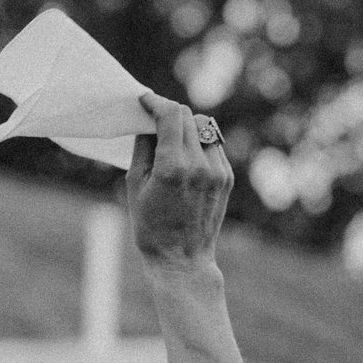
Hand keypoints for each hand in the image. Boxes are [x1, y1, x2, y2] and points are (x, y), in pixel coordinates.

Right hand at [126, 93, 232, 268]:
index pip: (171, 115)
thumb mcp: (134, 185)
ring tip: (172, 141)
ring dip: (187, 126)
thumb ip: (143, 147)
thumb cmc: (151, 227)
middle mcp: (199, 165)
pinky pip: (214, 145)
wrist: (182, 260)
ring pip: (204, 127)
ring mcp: (218, 171)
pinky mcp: (227, 178)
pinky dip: (199, 143)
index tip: (145, 101)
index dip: (156, 102)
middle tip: (154, 120)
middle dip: (169, 113)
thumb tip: (148, 121)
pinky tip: (187, 158)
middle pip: (187, 116)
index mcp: (173, 167)